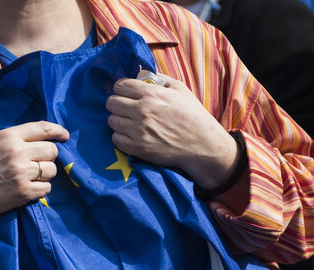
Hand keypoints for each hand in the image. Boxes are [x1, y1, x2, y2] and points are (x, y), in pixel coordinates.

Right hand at [0, 121, 68, 269]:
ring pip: (52, 170)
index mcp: (8, 136)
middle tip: (38, 163)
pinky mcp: (23, 192)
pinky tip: (29, 188)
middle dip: (48, 157)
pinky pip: (47, 188)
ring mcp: (21, 173)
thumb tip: (38, 138)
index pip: (42, 128)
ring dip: (45, 174)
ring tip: (30, 177)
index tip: (64, 136)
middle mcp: (17, 152)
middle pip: (52, 151)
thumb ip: (13, 139)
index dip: (58, 131)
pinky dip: (41, 189)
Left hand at [106, 75, 237, 188]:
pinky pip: (115, 139)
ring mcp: (138, 131)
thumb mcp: (180, 89)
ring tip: (128, 122)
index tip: (125, 92)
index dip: (121, 88)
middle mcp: (142, 111)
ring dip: (118, 120)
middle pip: (112, 103)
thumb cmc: (193, 115)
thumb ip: (160, 79)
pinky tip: (130, 135)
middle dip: (117, 103)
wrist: (202, 144)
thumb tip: (143, 76)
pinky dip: (120, 136)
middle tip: (125, 108)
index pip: (120, 86)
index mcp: (152, 94)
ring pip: (111, 121)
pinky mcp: (138, 148)